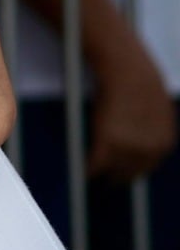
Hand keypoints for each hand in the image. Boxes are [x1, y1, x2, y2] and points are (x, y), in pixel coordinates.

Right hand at [90, 65, 176, 181]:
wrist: (129, 72)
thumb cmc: (140, 83)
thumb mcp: (158, 110)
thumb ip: (153, 130)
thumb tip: (142, 138)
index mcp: (164, 144)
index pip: (147, 166)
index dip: (133, 169)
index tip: (123, 171)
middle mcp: (149, 151)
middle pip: (130, 174)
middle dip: (118, 177)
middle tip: (108, 178)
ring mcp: (128, 148)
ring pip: (112, 171)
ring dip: (103, 173)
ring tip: (94, 171)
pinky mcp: (107, 143)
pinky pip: (95, 165)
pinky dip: (89, 169)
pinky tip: (84, 171)